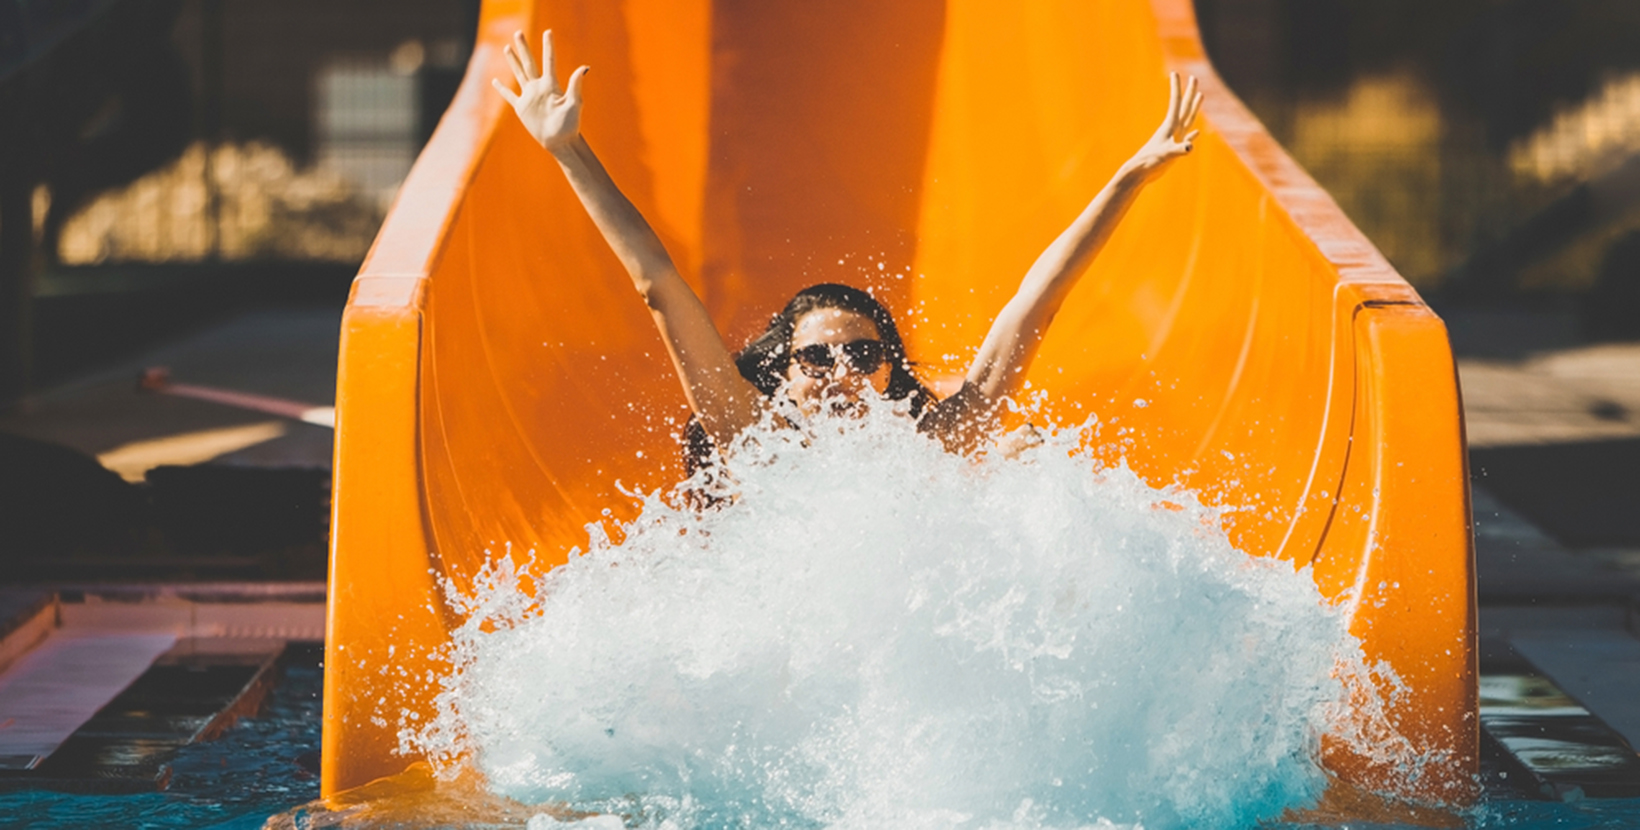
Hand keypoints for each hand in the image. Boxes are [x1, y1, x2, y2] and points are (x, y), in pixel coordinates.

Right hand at [491, 30, 588, 151]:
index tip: (548, 32)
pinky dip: (501, 89)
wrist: (560, 142)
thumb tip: (584, 67)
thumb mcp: (574, 104)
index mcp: (551, 85)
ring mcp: (529, 97)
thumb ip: (575, 85)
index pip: (549, 61)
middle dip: (523, 48)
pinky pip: (509, 96)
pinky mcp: (522, 108)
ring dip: (512, 61)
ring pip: (518, 74)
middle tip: (518, 32)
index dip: (548, 46)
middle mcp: (539, 88)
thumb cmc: (570, 125)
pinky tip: (495, 80)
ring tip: (507, 47)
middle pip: (529, 63)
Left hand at [1123, 72, 1201, 179]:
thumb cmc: (1151, 162)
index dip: (1177, 87)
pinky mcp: (1174, 149)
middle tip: (1194, 78)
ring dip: (1193, 108)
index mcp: (1170, 126)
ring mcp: (1174, 138)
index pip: (1175, 102)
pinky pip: (1186, 139)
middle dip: (1189, 92)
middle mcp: (1173, 129)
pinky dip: (1192, 136)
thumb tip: (1189, 147)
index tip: (1176, 72)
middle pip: (1184, 106)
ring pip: (1187, 119)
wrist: (1140, 173)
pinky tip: (1196, 133)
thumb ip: (1179, 150)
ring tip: (1200, 96)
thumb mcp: (1167, 155)